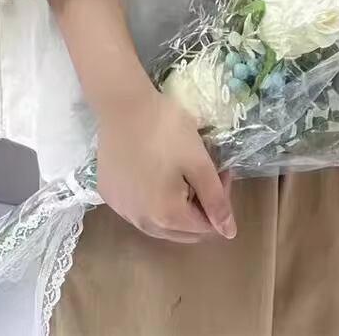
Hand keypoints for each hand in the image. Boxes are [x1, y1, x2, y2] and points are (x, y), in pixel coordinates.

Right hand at [96, 85, 235, 244]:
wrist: (123, 105)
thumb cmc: (166, 130)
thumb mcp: (198, 162)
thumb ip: (216, 199)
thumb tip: (229, 233)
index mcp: (167, 217)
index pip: (206, 226)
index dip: (219, 201)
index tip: (219, 171)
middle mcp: (141, 222)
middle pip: (182, 230)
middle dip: (199, 207)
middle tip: (202, 171)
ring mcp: (121, 209)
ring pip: (158, 222)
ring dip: (175, 205)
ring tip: (178, 171)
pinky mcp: (108, 194)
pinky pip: (137, 208)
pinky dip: (150, 199)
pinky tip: (152, 171)